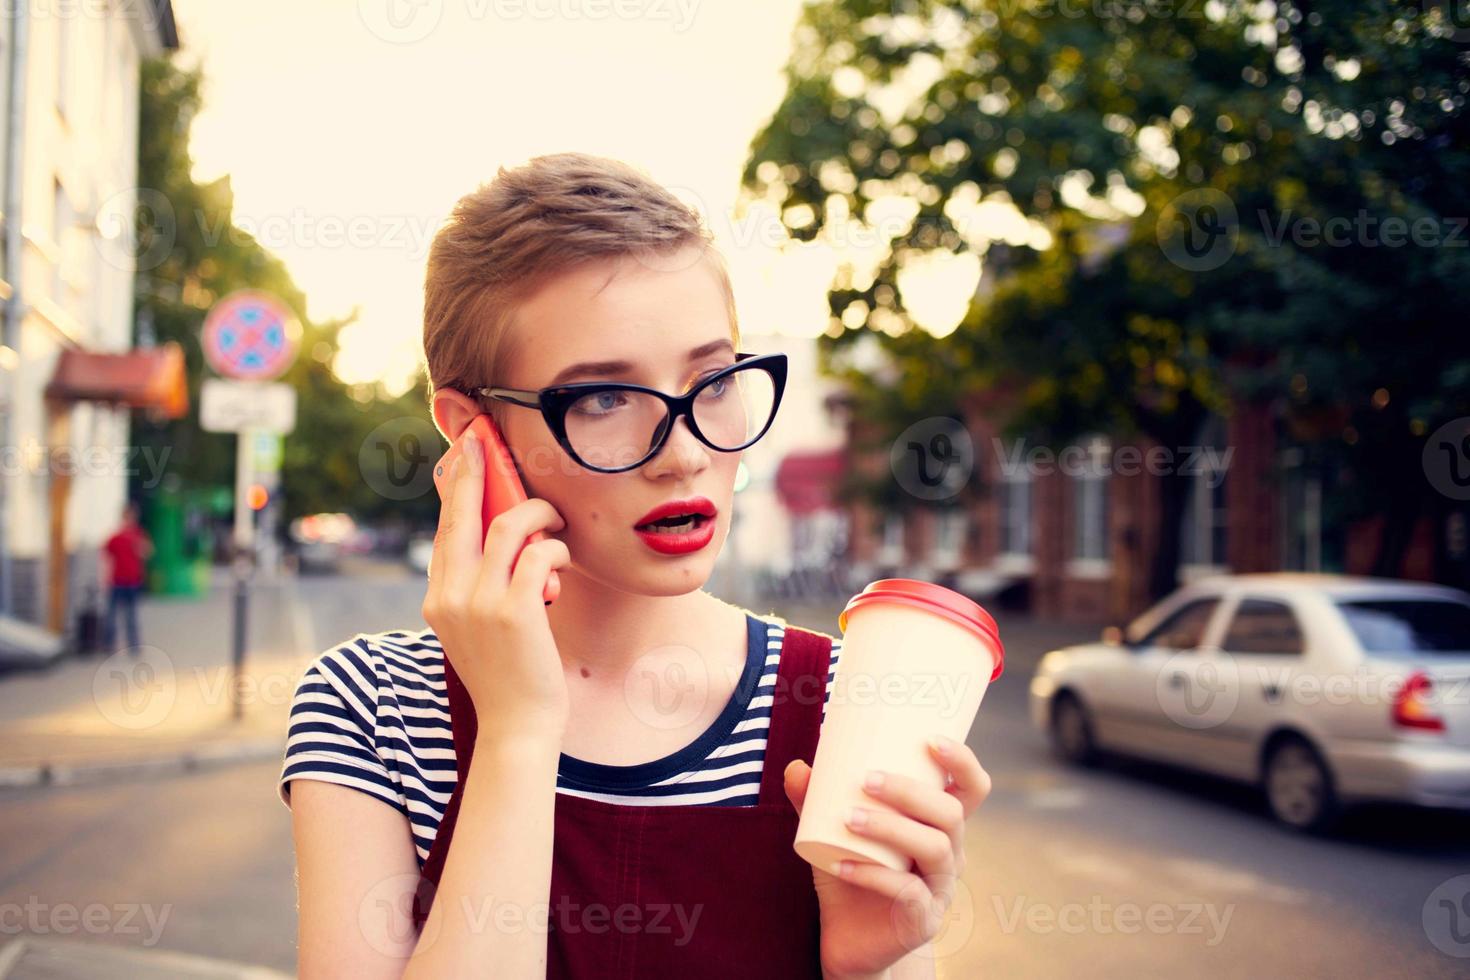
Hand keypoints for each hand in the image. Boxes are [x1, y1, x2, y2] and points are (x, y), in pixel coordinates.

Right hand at [421, 428, 572, 743]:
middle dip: (474, 471)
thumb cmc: (509, 676)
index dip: (454, 490)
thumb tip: (499, 541)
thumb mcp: (480, 629)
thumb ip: (479, 589)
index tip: (462, 457)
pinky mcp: (513, 611)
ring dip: (539, 515)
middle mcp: (450, 595)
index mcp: (438, 599)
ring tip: (556, 522)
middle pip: (461, 514)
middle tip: (483, 439)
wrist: (517, 727)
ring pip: (507, 527)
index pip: (445, 530)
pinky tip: (563, 561)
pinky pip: (538, 554)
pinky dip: (556, 549)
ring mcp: (479, 602)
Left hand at [783, 735, 990, 978]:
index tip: (931, 740)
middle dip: (911, 791)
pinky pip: (908, 893)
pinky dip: (872, 875)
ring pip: (935, 849)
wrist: (849, 936)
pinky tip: (842, 865)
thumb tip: (797, 767)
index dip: (961, 762)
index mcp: (939, 824)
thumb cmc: (852, 869)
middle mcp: (950, 853)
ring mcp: (941, 888)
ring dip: (891, 827)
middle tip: (866, 779)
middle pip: (951, 814)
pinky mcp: (924, 919)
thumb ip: (814, 801)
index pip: (972, 788)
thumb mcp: (832, 831)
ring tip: (849, 817)